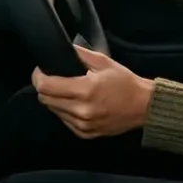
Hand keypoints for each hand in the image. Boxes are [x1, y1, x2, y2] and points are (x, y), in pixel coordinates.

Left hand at [32, 46, 154, 138]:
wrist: (143, 106)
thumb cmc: (125, 83)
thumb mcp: (104, 62)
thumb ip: (80, 54)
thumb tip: (62, 49)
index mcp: (85, 90)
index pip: (46, 86)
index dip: (39, 76)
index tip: (41, 71)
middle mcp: (81, 110)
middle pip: (45, 99)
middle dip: (45, 87)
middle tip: (54, 79)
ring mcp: (82, 124)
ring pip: (53, 111)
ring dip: (55, 100)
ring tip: (69, 91)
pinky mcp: (85, 133)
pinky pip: (64, 121)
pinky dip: (65, 111)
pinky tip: (77, 104)